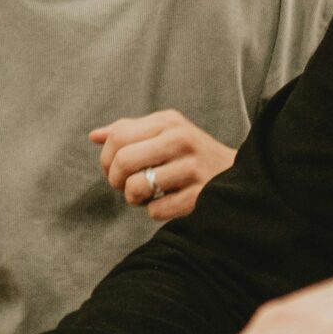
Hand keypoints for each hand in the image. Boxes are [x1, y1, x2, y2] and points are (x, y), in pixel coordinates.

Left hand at [91, 111, 235, 219]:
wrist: (238, 175)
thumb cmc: (190, 154)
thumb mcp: (164, 132)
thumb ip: (128, 131)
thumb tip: (94, 136)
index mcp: (168, 121)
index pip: (118, 136)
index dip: (106, 158)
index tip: (113, 169)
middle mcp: (181, 140)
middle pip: (123, 161)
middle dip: (116, 180)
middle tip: (125, 186)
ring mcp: (192, 168)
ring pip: (136, 187)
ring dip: (134, 198)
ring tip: (146, 195)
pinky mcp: (199, 196)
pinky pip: (156, 210)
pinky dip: (155, 211)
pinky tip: (168, 202)